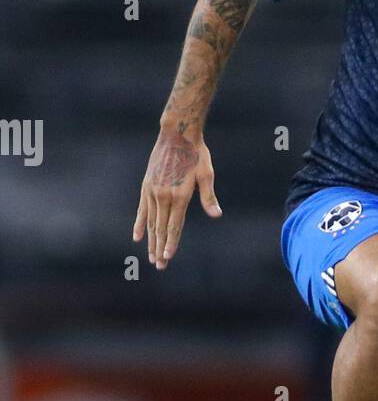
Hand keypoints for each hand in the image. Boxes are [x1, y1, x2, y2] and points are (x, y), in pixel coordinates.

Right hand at [132, 128, 220, 270]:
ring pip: (151, 222)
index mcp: (179, 195)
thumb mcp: (206, 174)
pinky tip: (137, 237)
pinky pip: (142, 210)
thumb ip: (209, 197)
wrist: (176, 134)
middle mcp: (163, 196)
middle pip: (161, 228)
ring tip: (151, 257)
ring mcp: (152, 191)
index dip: (171, 243)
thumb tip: (216, 215)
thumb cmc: (197, 154)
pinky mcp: (146, 186)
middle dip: (160, 248)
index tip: (167, 257)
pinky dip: (140, 224)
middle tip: (159, 266)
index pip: (174, 226)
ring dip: (151, 241)